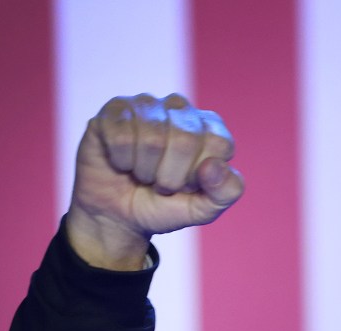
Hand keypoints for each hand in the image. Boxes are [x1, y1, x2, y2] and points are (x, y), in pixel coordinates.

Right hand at [65, 93, 243, 268]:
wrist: (118, 216)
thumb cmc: (164, 206)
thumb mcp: (203, 209)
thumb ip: (226, 191)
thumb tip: (215, 166)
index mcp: (211, 128)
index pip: (218, 144)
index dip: (199, 175)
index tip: (187, 186)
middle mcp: (180, 108)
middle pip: (185, 139)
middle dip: (171, 176)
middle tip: (161, 185)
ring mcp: (147, 105)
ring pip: (152, 138)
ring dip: (145, 171)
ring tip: (142, 175)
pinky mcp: (114, 109)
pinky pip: (121, 135)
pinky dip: (122, 161)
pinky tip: (121, 163)